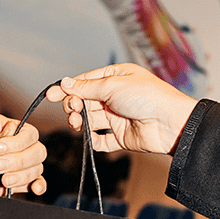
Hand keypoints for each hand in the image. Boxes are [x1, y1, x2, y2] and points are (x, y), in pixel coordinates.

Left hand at [0, 113, 46, 195]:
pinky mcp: (5, 184)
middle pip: (35, 149)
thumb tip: (8, 141)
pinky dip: (37, 185)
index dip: (17, 142)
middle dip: (21, 160)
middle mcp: (4, 145)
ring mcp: (7, 165)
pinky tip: (33, 189)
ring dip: (24, 174)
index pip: (25, 131)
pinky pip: (31, 183)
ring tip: (2, 180)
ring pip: (35, 167)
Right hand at [46, 63, 197, 155]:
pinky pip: (101, 141)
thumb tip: (65, 83)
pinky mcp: (120, 137)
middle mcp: (115, 96)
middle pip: (85, 102)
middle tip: (72, 109)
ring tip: (77, 123)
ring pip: (89, 121)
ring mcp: (117, 117)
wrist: (168, 122)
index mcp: (115, 77)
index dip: (68, 88)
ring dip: (80, 122)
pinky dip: (93, 141)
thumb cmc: (147, 96)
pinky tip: (90, 138)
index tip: (51, 95)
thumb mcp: (112, 85)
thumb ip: (86, 88)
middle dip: (74, 105)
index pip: (85, 82)